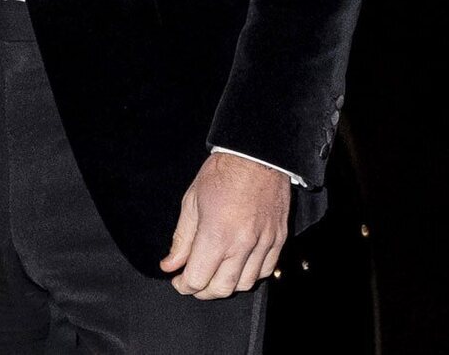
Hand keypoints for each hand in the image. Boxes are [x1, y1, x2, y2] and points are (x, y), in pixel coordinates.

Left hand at [160, 153, 290, 298]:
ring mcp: (264, 244)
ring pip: (245, 283)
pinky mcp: (279, 240)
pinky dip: (250, 275)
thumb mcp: (191, 202)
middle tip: (192, 282)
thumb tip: (170, 264)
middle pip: (222, 288)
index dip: (184, 285)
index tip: (178, 281)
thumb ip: (182, 238)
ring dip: (226, 285)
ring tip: (213, 274)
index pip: (198, 278)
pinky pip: (266, 271)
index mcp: (216, 234)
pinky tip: (237, 266)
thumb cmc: (222, 173)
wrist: (257, 156)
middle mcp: (243, 244)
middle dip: (203, 291)